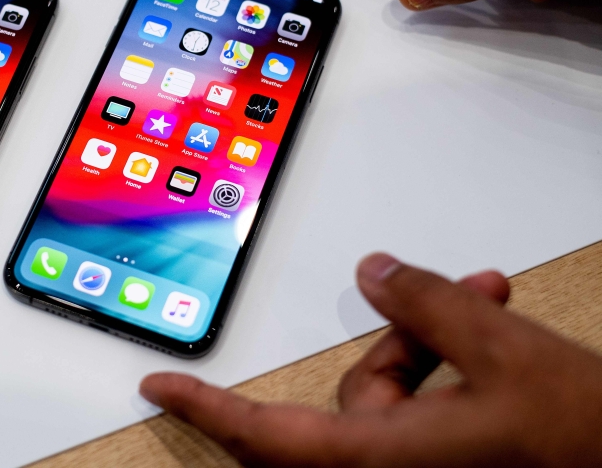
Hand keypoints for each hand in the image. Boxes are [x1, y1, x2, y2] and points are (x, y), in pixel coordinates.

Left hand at [140, 253, 601, 466]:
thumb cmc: (583, 445)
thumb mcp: (506, 353)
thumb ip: (429, 304)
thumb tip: (376, 272)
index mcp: (379, 463)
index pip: (262, 436)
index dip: (203, 406)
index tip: (160, 384)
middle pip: (350, 398)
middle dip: (400, 340)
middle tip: (448, 298)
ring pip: (391, 402)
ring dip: (434, 347)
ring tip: (489, 303)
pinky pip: (420, 419)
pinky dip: (448, 378)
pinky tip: (491, 339)